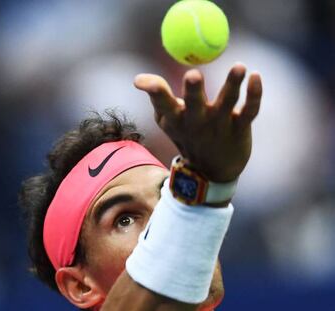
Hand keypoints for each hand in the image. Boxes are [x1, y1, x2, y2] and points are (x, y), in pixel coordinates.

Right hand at [134, 64, 261, 182]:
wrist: (211, 171)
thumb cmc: (187, 136)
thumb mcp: (168, 120)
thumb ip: (157, 97)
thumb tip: (138, 79)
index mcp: (177, 119)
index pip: (163, 104)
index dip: (155, 92)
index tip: (143, 82)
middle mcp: (197, 122)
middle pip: (194, 104)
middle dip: (192, 91)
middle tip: (192, 75)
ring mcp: (220, 125)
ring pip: (227, 102)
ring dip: (232, 84)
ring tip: (239, 67)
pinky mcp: (240, 128)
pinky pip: (250, 110)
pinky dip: (254, 93)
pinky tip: (256, 77)